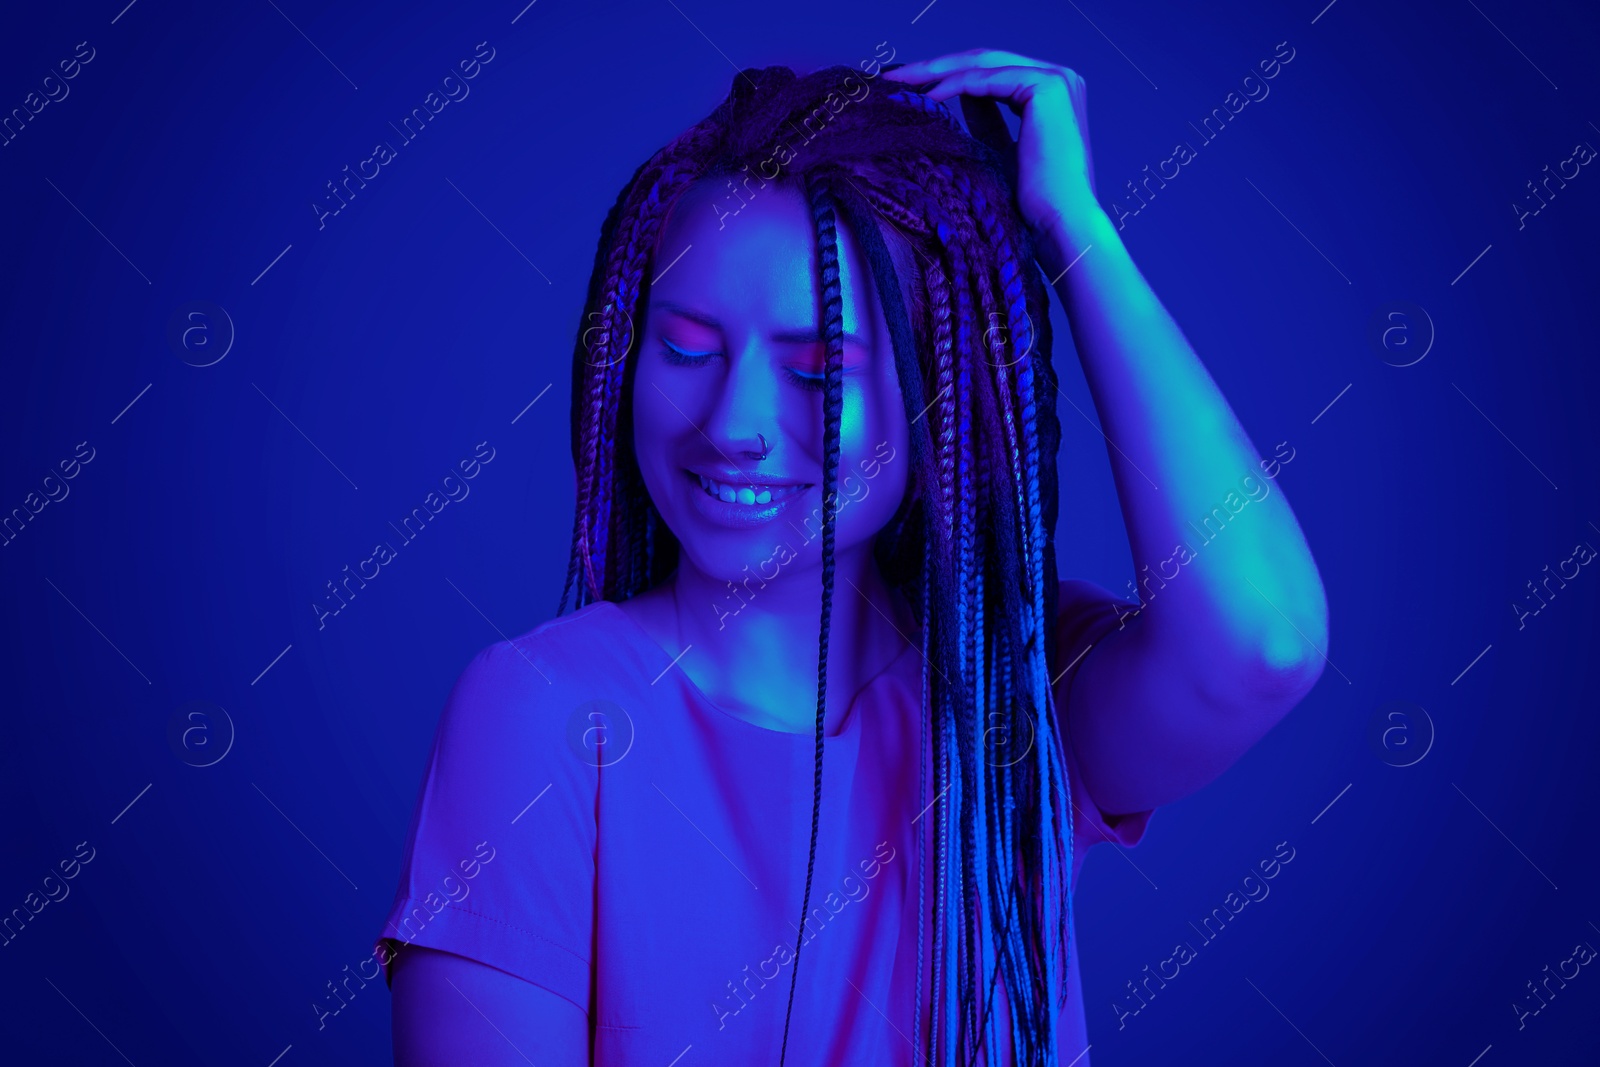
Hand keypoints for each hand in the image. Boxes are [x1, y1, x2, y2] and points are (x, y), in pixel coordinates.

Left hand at [883, 49, 1101, 264]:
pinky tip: (926, 96)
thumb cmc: (1033, 205)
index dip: (948, 74)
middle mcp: (1059, 78)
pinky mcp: (1047, 86)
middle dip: (936, 66)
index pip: (990, 71)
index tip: (910, 84)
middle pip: (985, 62)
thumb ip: (987, 120)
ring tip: (900, 81)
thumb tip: (959, 96)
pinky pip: (986, 79)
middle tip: (894, 74)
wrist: (1059, 225)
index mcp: (1051, 92)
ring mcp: (1056, 78)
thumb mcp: (1000, 152)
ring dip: (937, 70)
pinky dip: (952, 84)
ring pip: (983, 64)